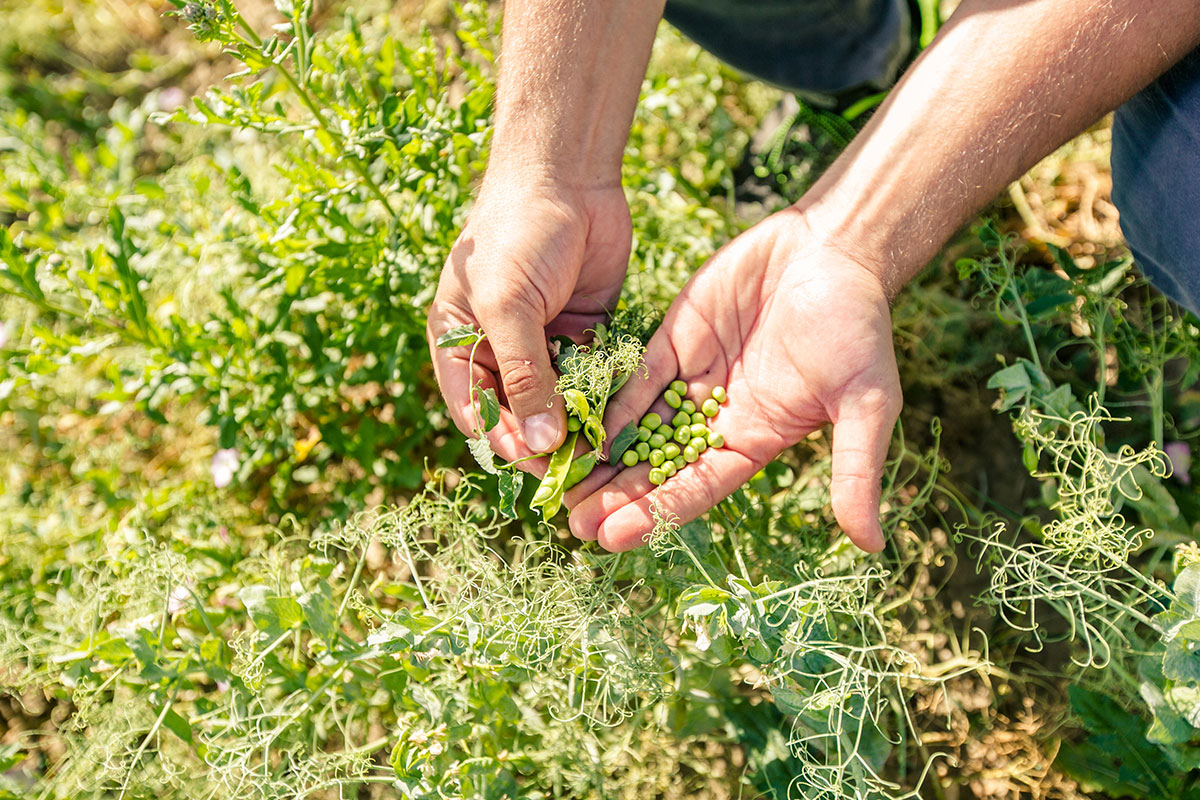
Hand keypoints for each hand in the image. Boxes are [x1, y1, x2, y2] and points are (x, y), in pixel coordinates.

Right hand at [427, 178, 630, 463]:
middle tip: (576, 472)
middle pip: (522, 414)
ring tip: (604, 456)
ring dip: (579, 427)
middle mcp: (502, 349)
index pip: (477, 411)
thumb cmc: (517, 235)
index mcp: (461, 343)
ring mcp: (545, 343)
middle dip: (546, 442)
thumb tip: (541, 443)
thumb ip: (525, 374)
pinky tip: (623, 422)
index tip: (534, 467)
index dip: (503, 441)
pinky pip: (595, 377)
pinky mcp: (586, 333)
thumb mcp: (509, 305)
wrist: (567, 176)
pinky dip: (606, 398)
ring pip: (561, 401)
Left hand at [565, 207, 901, 552]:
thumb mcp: (868, 402)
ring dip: (600, 456)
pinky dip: (607, 400)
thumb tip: (872, 545)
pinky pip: (635, 378)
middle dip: (615, 495)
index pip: (697, 487)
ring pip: (637, 426)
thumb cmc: (860, 327)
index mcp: (756, 440)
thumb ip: (856, 470)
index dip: (656, 513)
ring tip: (558, 484)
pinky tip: (573, 422)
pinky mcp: (674, 340)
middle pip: (656, 466)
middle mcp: (717, 419)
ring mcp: (693, 379)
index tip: (614, 538)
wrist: (835, 248)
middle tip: (570, 523)